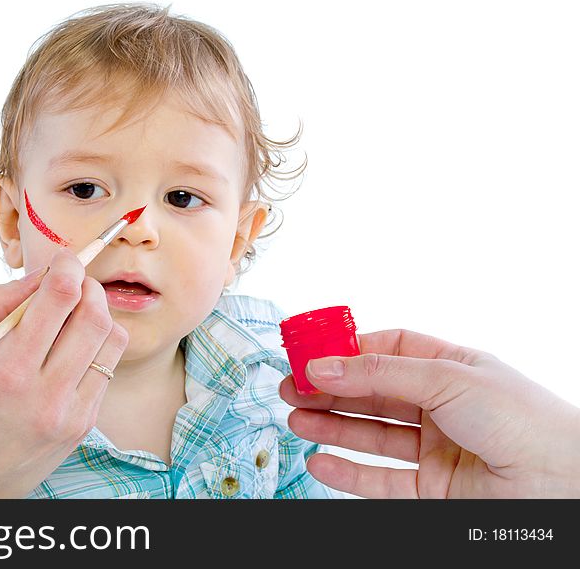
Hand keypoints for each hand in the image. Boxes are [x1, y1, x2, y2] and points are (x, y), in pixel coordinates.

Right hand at [0, 248, 128, 497]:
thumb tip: (38, 275)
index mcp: (7, 370)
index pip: (60, 298)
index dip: (68, 265)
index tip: (64, 257)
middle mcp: (46, 393)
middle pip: (96, 316)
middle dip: (89, 286)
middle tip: (72, 282)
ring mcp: (71, 413)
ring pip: (112, 342)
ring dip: (98, 316)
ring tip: (71, 317)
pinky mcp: (83, 426)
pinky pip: (106, 370)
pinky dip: (94, 349)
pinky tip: (67, 353)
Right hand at [280, 329, 579, 497]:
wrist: (564, 484)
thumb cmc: (522, 418)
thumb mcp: (444, 377)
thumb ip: (377, 374)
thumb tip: (320, 366)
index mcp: (450, 367)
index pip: (387, 350)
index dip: (348, 351)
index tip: (310, 353)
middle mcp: (441, 406)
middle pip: (372, 393)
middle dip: (330, 389)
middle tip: (290, 386)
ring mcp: (436, 449)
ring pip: (371, 436)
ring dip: (331, 426)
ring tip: (295, 419)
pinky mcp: (433, 490)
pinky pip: (380, 480)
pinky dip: (348, 473)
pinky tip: (320, 460)